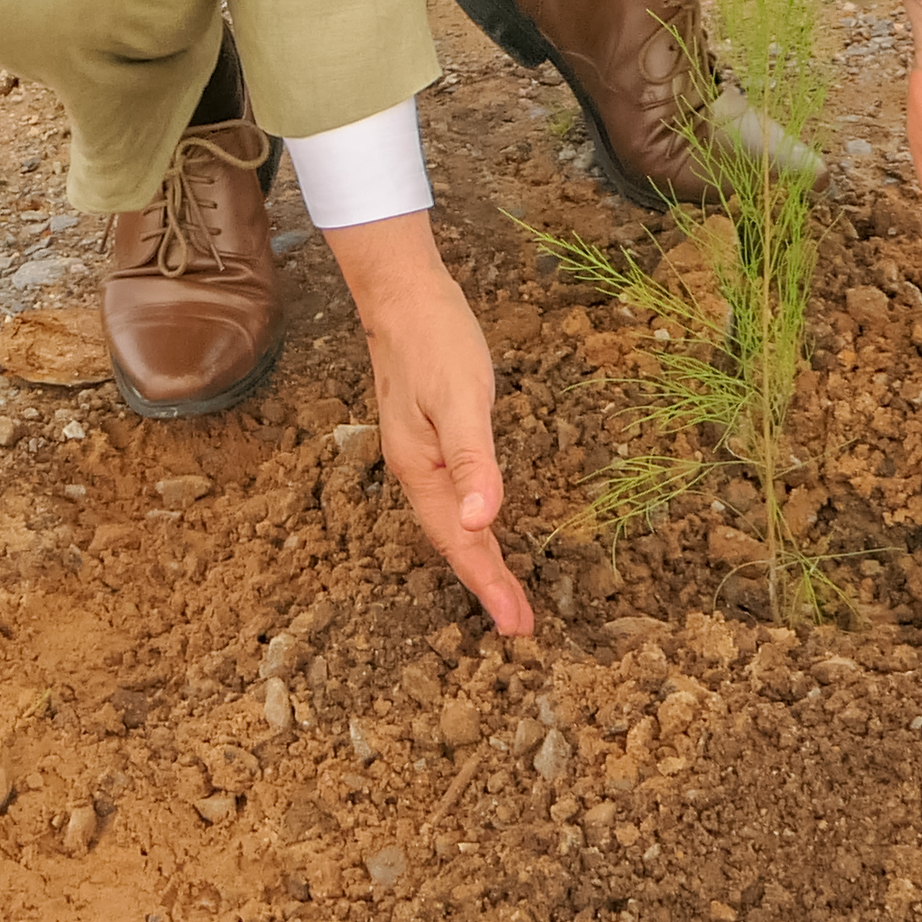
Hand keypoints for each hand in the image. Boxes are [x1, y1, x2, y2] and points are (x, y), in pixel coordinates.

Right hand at [329, 214, 534, 642]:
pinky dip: (472, 526)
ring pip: (452, 524)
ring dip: (479, 560)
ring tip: (505, 594)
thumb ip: (474, 462)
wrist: (403, 295)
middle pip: (454, 541)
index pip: (461, 541)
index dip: (489, 583)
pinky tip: (483, 528)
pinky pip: (453, 500)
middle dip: (486, 583)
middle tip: (519, 626)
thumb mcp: (462, 400)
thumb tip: (485, 521)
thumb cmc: (436, 343)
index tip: (515, 624)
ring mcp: (421, 457)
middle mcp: (416, 472)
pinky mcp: (431, 440)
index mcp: (421, 471)